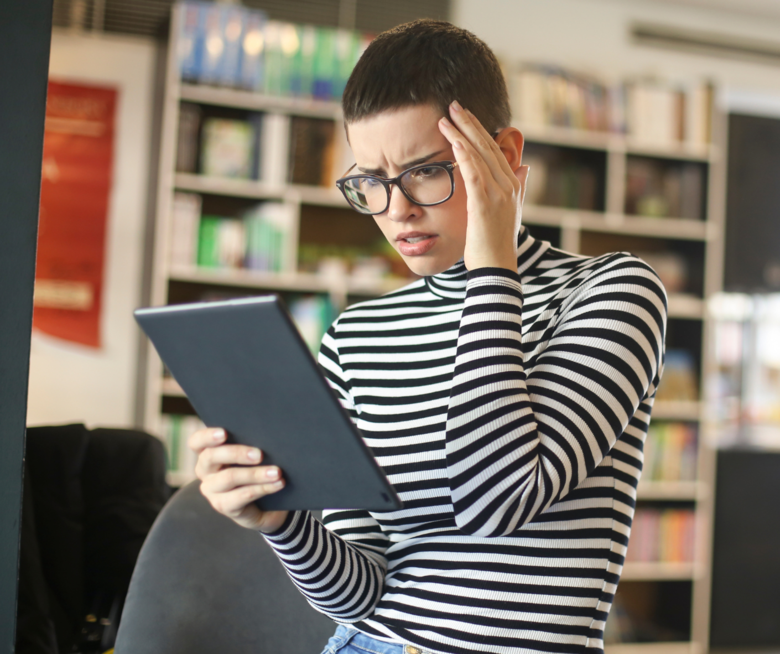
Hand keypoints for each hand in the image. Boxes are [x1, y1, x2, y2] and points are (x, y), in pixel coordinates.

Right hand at [189, 427, 287, 533]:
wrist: (264, 504)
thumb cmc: (256, 469)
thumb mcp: (250, 456)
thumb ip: (250, 444)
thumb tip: (266, 436)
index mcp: (207, 453)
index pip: (196, 442)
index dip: (207, 436)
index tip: (224, 433)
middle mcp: (205, 471)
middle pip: (211, 457)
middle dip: (236, 453)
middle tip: (259, 454)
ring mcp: (212, 490)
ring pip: (229, 477)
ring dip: (256, 474)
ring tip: (276, 472)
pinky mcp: (223, 506)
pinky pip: (243, 495)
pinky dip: (263, 488)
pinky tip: (278, 484)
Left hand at [438, 100, 528, 270]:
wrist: (496, 268)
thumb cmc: (496, 243)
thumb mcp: (510, 211)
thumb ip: (518, 187)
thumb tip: (525, 168)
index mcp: (513, 185)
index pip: (494, 150)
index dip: (479, 131)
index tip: (464, 115)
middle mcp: (509, 185)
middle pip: (488, 147)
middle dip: (470, 124)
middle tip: (453, 105)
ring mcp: (499, 194)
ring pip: (480, 156)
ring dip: (462, 134)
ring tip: (446, 118)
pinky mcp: (485, 205)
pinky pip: (475, 175)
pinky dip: (465, 157)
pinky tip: (455, 142)